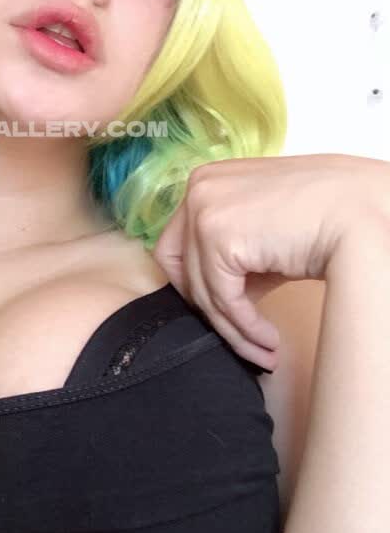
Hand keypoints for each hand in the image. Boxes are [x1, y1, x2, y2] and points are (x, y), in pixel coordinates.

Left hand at [151, 153, 389, 369]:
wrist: (356, 211)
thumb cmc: (321, 219)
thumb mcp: (261, 235)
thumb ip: (231, 260)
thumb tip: (217, 305)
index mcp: (205, 181)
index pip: (176, 243)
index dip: (193, 284)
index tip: (220, 313)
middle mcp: (197, 190)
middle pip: (177, 267)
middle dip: (205, 307)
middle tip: (236, 334)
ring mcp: (204, 211)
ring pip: (203, 291)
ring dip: (234, 330)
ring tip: (264, 350)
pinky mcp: (217, 237)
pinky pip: (224, 300)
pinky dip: (245, 328)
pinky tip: (268, 340)